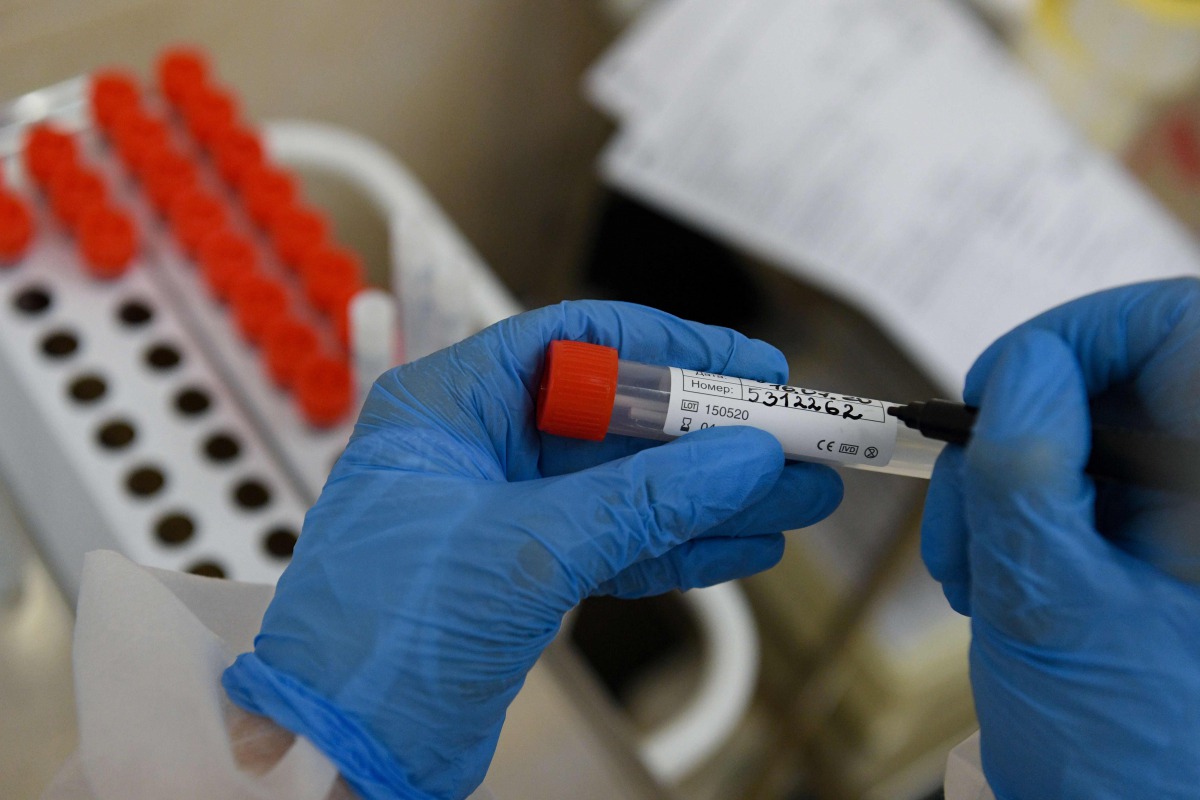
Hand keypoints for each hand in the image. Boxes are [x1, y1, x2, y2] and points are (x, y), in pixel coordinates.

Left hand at [222, 301, 842, 798]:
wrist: (339, 753)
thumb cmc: (374, 640)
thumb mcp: (521, 549)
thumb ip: (638, 501)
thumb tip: (736, 457)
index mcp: (449, 408)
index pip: (575, 342)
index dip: (668, 346)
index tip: (744, 364)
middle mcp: (476, 451)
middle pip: (615, 418)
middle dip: (707, 433)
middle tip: (790, 436)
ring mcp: (505, 515)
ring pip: (628, 487)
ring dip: (710, 494)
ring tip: (795, 493)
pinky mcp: (526, 576)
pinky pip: (620, 543)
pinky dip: (681, 544)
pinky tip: (743, 542)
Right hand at [922, 279, 1199, 797]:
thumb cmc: (1128, 760)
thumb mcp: (1051, 609)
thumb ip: (1026, 472)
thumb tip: (1018, 366)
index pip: (1180, 330)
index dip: (1082, 333)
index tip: (1001, 382)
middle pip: (1121, 382)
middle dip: (1018, 433)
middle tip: (966, 505)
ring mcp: (1189, 525)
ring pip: (1085, 434)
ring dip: (1007, 484)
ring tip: (977, 570)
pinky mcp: (1160, 546)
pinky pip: (1079, 485)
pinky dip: (1019, 514)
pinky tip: (997, 577)